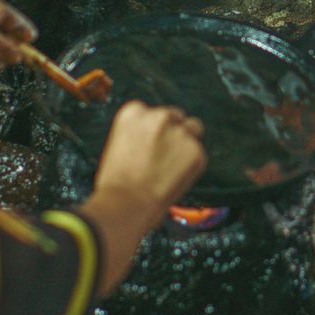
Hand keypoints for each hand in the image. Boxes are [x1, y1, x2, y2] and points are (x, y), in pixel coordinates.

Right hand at [94, 101, 206, 218]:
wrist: (126, 202)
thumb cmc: (116, 183)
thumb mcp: (119, 147)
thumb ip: (139, 136)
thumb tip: (155, 142)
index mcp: (134, 112)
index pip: (151, 112)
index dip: (153, 129)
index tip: (151, 143)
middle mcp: (158, 116)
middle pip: (174, 116)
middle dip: (172, 132)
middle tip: (166, 156)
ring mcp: (179, 132)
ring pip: (192, 129)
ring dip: (186, 142)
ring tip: (173, 167)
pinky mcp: (195, 150)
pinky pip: (197, 155)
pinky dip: (191, 165)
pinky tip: (175, 180)